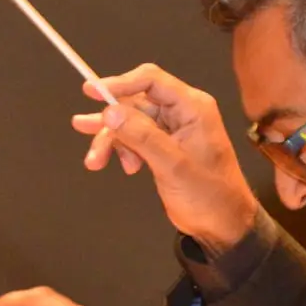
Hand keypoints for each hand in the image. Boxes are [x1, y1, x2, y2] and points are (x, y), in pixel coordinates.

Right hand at [73, 64, 258, 253]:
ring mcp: (172, 130)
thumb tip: (110, 112)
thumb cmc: (208, 194)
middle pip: (135, 103)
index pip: (151, 81)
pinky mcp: (165, 147)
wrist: (223, 225)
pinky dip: (125, 151)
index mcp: (192, 107)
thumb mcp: (173, 165)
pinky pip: (136, 139)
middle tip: (82, 127)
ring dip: (112, 140)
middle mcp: (182, 112)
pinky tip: (126, 168)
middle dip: (110, 120)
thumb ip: (142, 136)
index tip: (92, 92)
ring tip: (95, 161)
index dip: (119, 82)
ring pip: (131, 122)